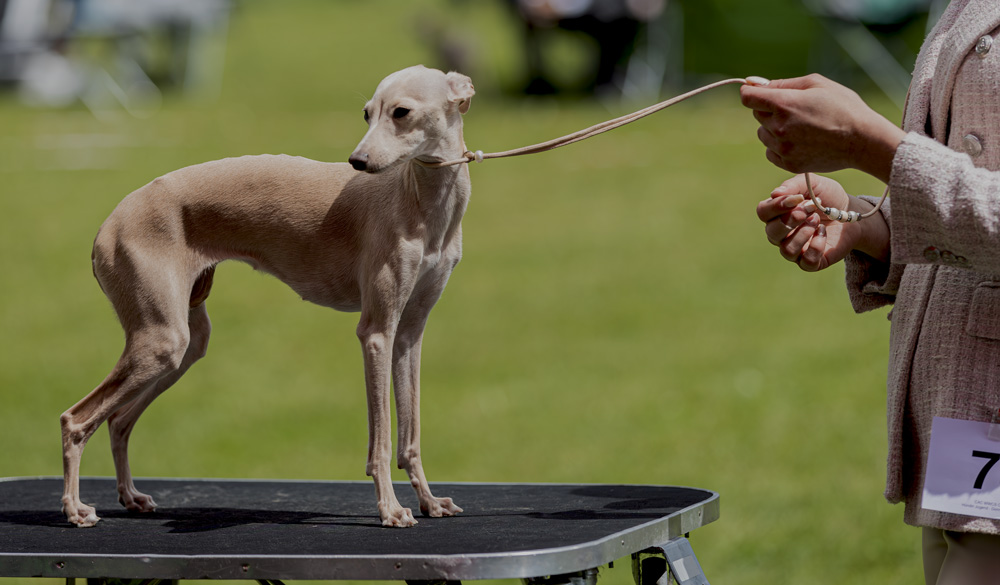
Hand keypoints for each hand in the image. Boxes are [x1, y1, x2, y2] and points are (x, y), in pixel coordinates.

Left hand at [740, 74, 905, 182]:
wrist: (863, 140)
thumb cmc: (843, 107)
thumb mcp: (817, 84)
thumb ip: (783, 83)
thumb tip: (756, 84)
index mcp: (784, 104)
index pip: (748, 97)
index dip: (751, 92)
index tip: (757, 92)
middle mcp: (778, 127)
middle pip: (757, 114)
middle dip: (769, 109)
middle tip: (795, 109)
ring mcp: (782, 147)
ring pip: (763, 133)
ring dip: (773, 128)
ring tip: (800, 126)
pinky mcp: (788, 163)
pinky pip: (770, 151)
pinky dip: (779, 146)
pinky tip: (799, 140)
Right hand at [756, 174, 888, 270]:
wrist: (852, 213)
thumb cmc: (829, 198)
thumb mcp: (814, 185)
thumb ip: (794, 185)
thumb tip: (775, 193)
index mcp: (776, 214)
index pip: (763, 212)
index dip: (777, 206)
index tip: (798, 198)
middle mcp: (780, 234)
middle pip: (772, 232)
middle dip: (793, 219)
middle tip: (811, 208)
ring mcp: (794, 250)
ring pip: (787, 249)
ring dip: (804, 232)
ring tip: (818, 220)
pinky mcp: (810, 263)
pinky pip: (806, 261)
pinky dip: (817, 246)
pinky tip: (823, 232)